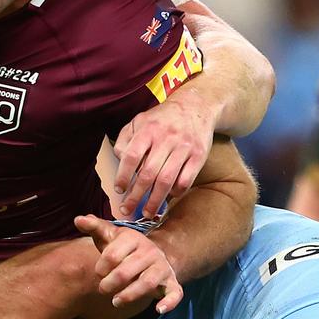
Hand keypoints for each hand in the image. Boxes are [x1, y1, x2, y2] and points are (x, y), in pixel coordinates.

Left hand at [75, 215, 182, 313]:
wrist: (151, 254)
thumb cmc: (123, 247)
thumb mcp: (109, 235)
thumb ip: (94, 227)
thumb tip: (78, 220)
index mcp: (133, 238)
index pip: (113, 254)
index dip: (101, 267)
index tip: (99, 272)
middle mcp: (150, 251)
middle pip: (127, 270)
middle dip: (110, 283)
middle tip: (102, 289)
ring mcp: (162, 267)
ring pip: (148, 282)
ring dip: (130, 295)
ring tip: (115, 302)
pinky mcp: (172, 282)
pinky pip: (175, 292)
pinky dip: (169, 302)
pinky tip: (159, 309)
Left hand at [112, 96, 214, 218]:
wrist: (196, 106)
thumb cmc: (162, 118)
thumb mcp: (139, 120)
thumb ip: (125, 139)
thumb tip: (119, 159)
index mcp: (148, 129)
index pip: (132, 156)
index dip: (123, 175)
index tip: (119, 189)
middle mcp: (166, 138)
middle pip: (148, 173)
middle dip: (136, 196)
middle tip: (127, 209)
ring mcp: (184, 147)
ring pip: (167, 180)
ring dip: (155, 201)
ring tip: (147, 213)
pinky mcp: (199, 155)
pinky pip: (186, 180)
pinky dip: (176, 192)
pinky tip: (168, 197)